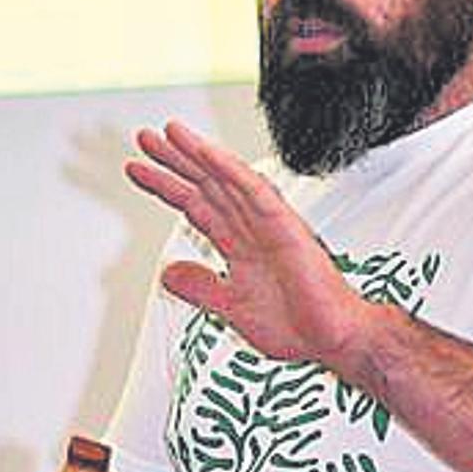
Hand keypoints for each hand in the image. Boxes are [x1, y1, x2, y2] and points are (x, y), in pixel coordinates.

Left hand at [125, 121, 371, 370]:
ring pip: (225, 180)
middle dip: (173, 163)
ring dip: (196, 156)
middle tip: (145, 140)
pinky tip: (207, 153)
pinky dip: (230, 170)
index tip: (140, 170)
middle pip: (205, 185)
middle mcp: (251, 228)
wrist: (332, 337)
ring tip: (169, 134)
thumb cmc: (297, 324)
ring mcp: (268, 224)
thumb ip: (200, 287)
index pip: (196, 205)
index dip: (166, 187)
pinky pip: (254, 191)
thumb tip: (169, 274)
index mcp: (240, 245)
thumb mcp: (230, 306)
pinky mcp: (285, 225)